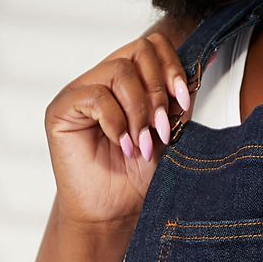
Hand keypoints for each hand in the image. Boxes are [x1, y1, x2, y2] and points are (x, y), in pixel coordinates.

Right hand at [44, 28, 202, 230]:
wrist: (113, 215)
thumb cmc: (137, 180)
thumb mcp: (168, 138)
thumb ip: (177, 106)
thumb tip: (199, 72)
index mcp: (132, 83)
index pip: (153, 46)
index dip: (172, 68)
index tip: (184, 102)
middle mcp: (106, 80)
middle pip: (139, 50)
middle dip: (158, 92)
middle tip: (162, 131)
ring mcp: (83, 91)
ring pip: (120, 72)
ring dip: (139, 112)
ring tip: (142, 146)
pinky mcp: (63, 108)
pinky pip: (96, 96)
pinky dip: (117, 123)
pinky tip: (123, 147)